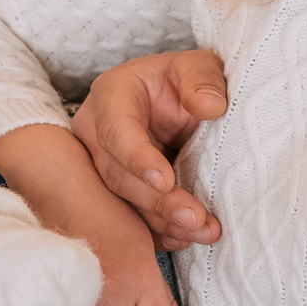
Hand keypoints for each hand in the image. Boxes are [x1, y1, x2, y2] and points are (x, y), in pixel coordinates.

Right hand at [71, 50, 230, 250]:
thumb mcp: (198, 66)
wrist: (176, 100)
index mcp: (112, 95)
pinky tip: (185, 239)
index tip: (166, 180)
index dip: (138, 158)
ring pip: (124, 203)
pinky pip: (130, 220)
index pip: (116, 130)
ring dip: (163, 222)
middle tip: (194, 218)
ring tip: (203, 232)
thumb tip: (210, 106)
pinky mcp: (116, 192)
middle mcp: (97, 133)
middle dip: (157, 201)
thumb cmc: (185, 80)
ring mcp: (102, 166)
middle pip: (118, 175)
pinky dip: (159, 233)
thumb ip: (202, 80)